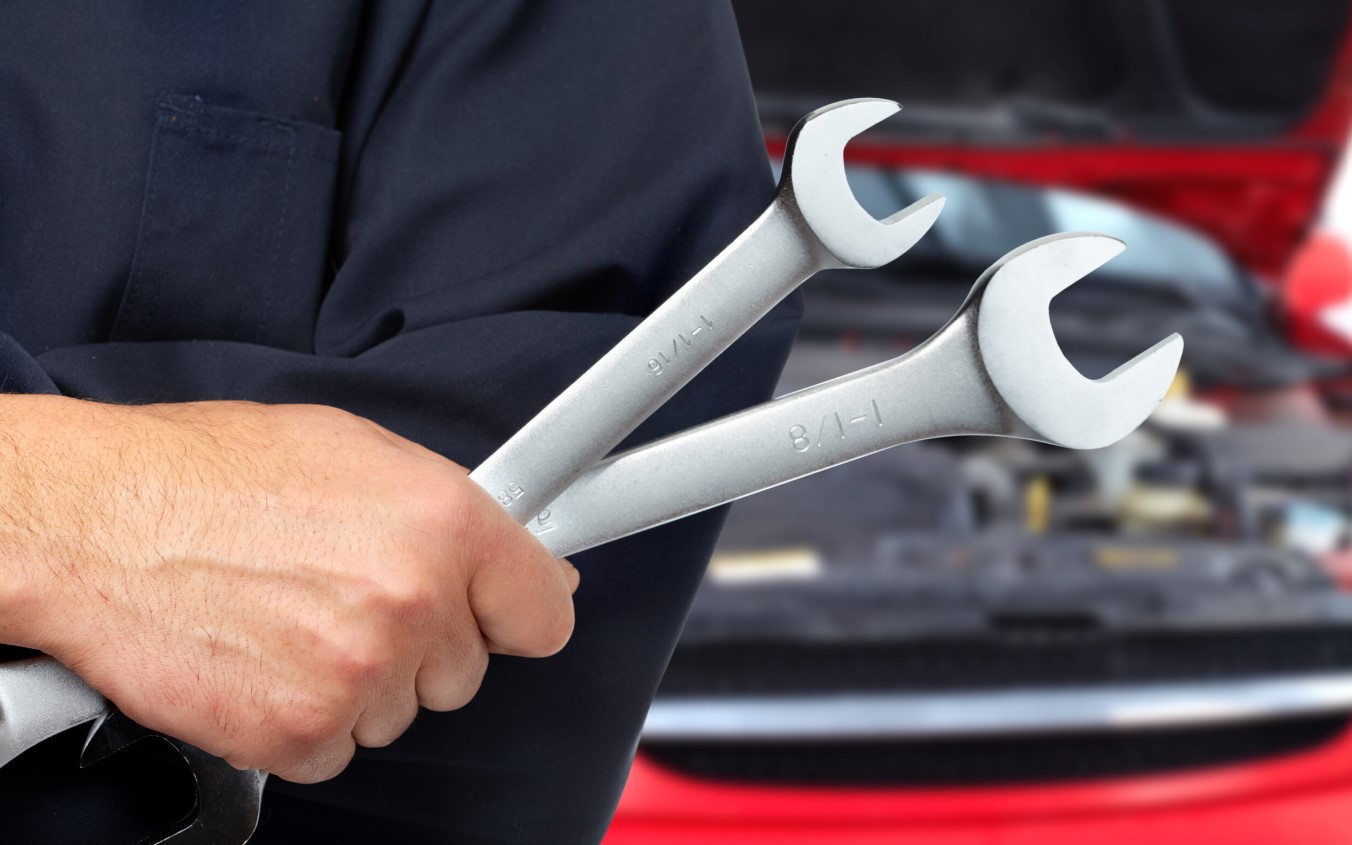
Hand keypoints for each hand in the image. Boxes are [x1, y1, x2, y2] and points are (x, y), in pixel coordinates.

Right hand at [0, 397, 576, 782]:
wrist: (99, 520)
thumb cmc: (214, 474)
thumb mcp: (358, 451)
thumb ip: (449, 512)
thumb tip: (514, 557)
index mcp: (445, 523)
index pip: (545, 609)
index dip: (518, 612)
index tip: (501, 616)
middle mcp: (414, 601)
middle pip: (467, 669)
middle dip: (421, 643)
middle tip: (347, 597)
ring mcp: (359, 675)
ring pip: (401, 711)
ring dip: (359, 681)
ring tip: (291, 617)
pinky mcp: (299, 733)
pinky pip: (339, 748)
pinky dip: (305, 719)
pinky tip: (264, 660)